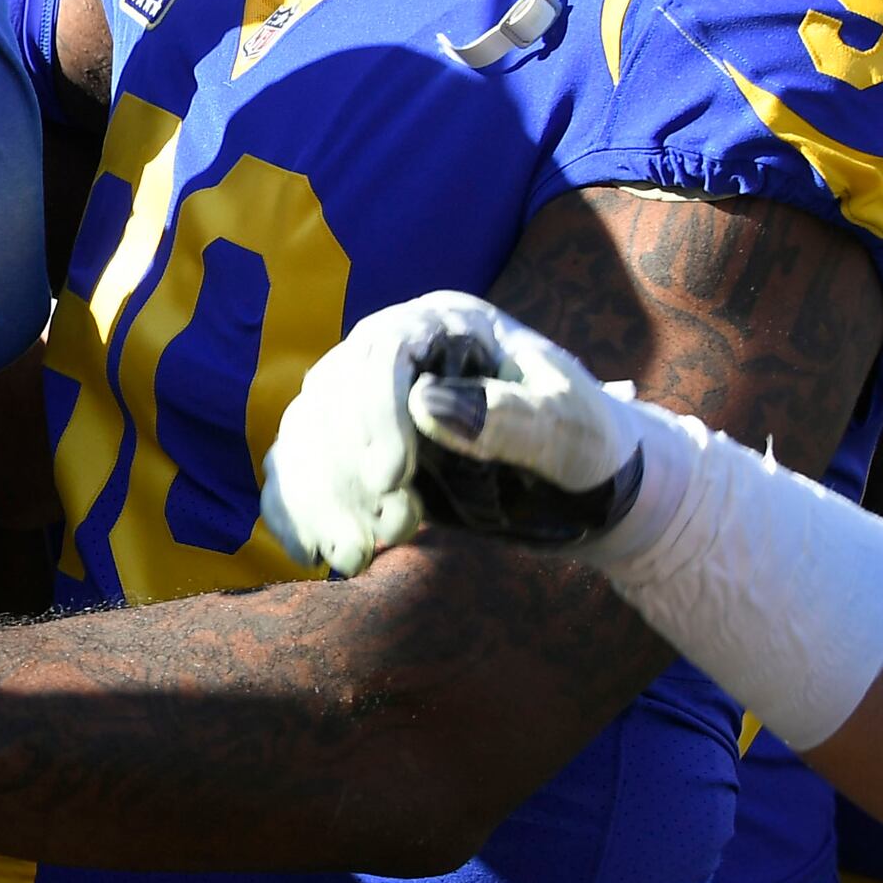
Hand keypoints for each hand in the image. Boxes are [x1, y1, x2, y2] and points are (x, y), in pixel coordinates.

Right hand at [261, 291, 643, 575]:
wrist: (586, 484)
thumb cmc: (588, 441)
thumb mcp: (570, 428)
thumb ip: (512, 416)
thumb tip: (427, 405)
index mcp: (447, 325)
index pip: (385, 350)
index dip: (376, 411)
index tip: (392, 479)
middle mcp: (396, 353)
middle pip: (333, 393)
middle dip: (348, 468)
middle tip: (395, 531)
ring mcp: (367, 400)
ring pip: (307, 432)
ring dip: (319, 497)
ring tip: (355, 557)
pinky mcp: (355, 448)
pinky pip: (299, 466)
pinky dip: (294, 507)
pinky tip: (310, 551)